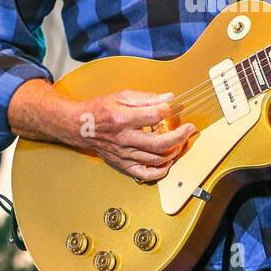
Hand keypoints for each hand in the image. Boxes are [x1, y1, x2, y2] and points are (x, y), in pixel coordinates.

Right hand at [74, 90, 195, 181]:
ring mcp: (124, 154)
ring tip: (180, 143)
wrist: (80, 126)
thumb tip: (167, 97)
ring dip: (173, 152)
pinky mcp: (123, 164)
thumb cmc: (99, 111)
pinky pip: (145, 174)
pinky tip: (168, 163)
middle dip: (180, 136)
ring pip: (156, 159)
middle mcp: (124, 139)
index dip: (166, 110)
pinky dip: (160, 171)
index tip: (169, 108)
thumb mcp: (121, 96)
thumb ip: (146, 98)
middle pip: (159, 143)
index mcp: (123, 119)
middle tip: (189, 129)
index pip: (155, 116)